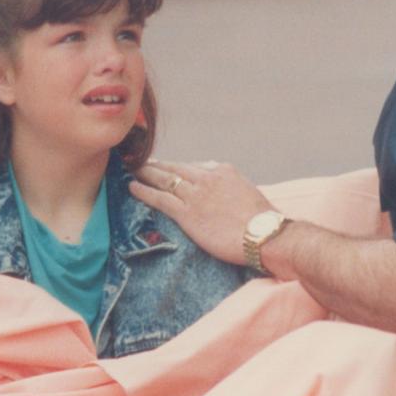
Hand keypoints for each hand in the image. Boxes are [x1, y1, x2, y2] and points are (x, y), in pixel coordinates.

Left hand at [129, 159, 272, 267]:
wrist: (263, 234)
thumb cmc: (261, 219)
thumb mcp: (247, 192)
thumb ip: (230, 186)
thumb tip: (223, 188)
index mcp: (222, 171)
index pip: (194, 166)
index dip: (178, 168)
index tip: (168, 168)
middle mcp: (206, 178)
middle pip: (175, 168)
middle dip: (156, 164)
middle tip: (141, 161)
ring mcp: (195, 195)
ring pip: (163, 179)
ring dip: (145, 173)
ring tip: (132, 170)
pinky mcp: (187, 213)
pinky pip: (160, 198)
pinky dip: (144, 191)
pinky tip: (132, 187)